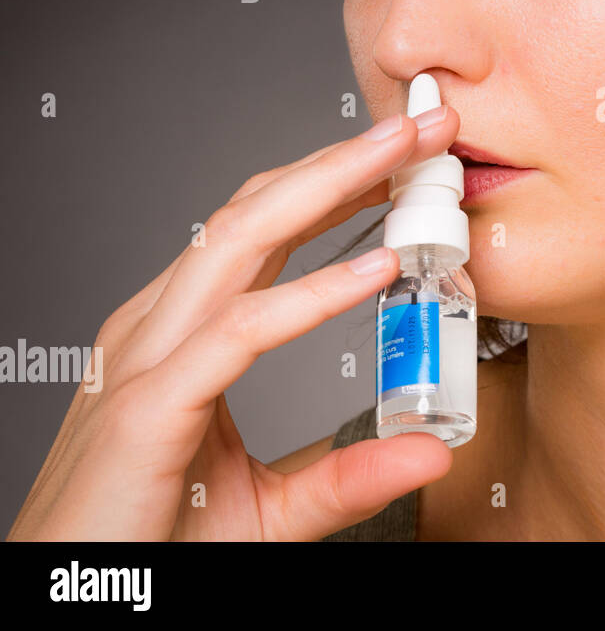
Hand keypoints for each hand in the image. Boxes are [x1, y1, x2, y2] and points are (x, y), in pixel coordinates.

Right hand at [7, 108, 460, 539]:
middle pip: (256, 213)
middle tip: (423, 125)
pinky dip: (307, 297)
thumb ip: (347, 475)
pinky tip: (372, 273)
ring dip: (330, 189)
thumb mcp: (274, 509)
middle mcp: (160, 330)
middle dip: (343, 160)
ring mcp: (145, 362)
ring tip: (403, 159)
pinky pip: (236, 334)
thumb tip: (431, 452)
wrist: (70, 608)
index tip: (407, 160)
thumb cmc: (151, 551)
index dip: (336, 184)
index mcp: (185, 336)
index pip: (265, 232)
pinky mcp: (145, 410)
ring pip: (239, 243)